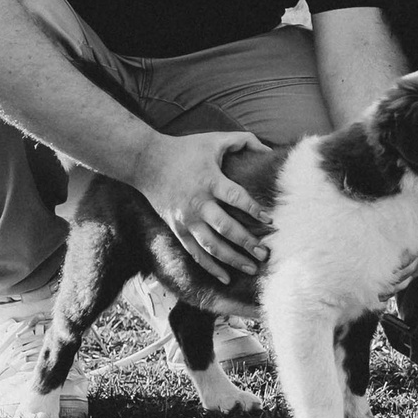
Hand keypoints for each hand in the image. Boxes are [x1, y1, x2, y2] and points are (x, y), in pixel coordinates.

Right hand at [132, 130, 273, 278]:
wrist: (147, 162)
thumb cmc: (186, 149)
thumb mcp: (215, 140)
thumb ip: (244, 141)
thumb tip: (269, 151)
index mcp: (209, 180)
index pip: (235, 198)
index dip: (254, 209)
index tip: (271, 220)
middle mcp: (198, 203)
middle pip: (225, 228)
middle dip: (247, 242)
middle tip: (266, 253)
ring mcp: (186, 219)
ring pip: (211, 246)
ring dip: (232, 259)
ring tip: (252, 267)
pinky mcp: (178, 229)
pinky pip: (195, 253)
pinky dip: (210, 267)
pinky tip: (226, 278)